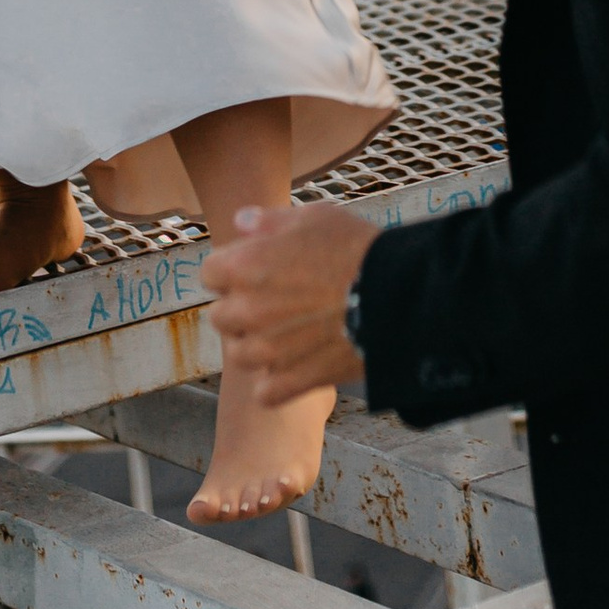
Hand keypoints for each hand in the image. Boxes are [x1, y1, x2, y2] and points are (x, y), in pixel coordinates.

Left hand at [202, 199, 373, 406]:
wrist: (397, 294)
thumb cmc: (356, 249)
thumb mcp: (314, 217)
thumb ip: (270, 221)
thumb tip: (240, 222)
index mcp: (245, 266)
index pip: (211, 273)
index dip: (232, 270)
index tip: (256, 271)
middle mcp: (248, 310)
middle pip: (221, 318)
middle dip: (242, 310)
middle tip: (277, 303)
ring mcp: (268, 350)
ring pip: (241, 356)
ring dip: (258, 347)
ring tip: (290, 336)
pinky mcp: (292, 380)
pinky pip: (267, 391)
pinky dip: (278, 384)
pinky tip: (298, 366)